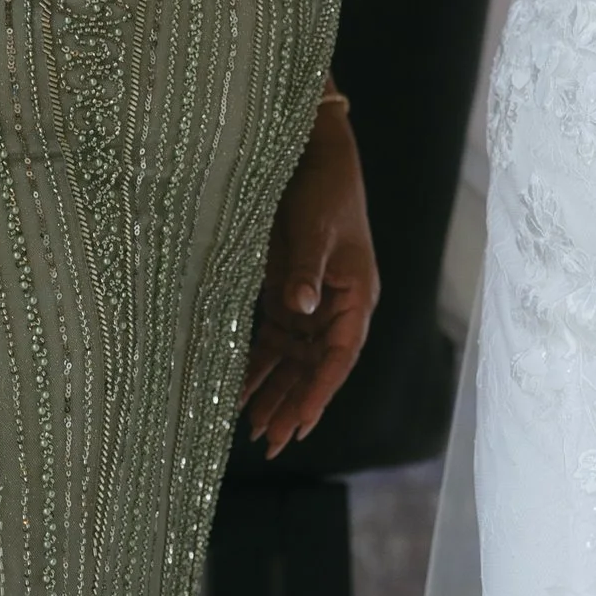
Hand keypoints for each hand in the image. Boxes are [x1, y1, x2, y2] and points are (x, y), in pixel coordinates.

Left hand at [240, 91, 379, 453]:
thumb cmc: (326, 188)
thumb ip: (306, 271)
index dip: (320, 392)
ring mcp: (311, 302)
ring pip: (293, 360)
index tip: (300, 423)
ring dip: (275, 391)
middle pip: (316, 367)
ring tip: (253, 430)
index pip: (339, 356)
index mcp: (356, 295)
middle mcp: (336, 306)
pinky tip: (240, 388)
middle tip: (271, 442)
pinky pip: (273, 339)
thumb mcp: (316, 229)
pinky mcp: (287, 293)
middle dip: (293, 403)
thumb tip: (300, 308)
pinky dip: (259, 364)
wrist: (314, 152)